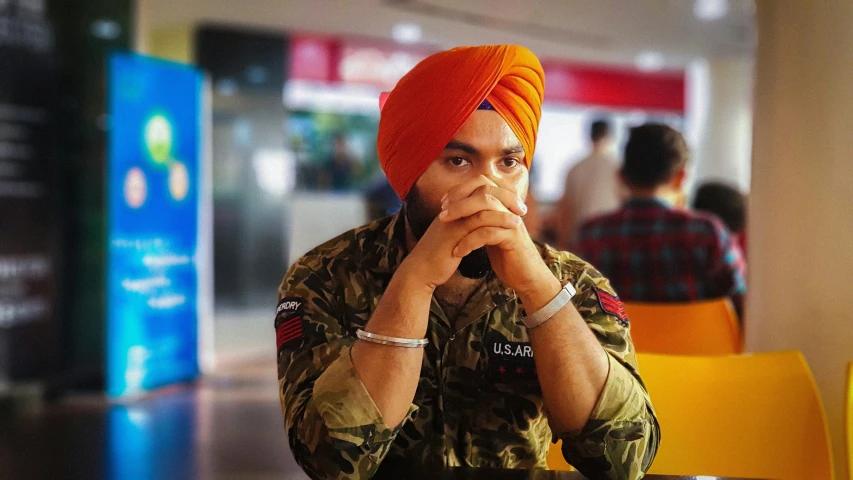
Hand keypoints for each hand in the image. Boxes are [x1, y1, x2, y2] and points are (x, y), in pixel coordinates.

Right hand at [400, 182, 522, 290]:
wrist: (421, 271)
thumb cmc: (438, 256)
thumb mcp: (453, 235)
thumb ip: (465, 225)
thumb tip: (482, 221)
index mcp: (452, 205)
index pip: (478, 185)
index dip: (498, 189)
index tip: (514, 202)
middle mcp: (452, 207)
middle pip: (482, 186)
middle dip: (505, 193)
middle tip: (521, 207)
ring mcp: (453, 217)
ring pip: (483, 200)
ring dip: (506, 206)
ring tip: (521, 216)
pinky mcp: (455, 232)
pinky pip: (480, 219)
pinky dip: (500, 220)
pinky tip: (514, 226)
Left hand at [439, 176, 552, 294]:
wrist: (526, 276)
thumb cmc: (506, 254)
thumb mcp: (490, 232)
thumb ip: (480, 217)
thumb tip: (458, 206)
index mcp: (504, 203)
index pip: (483, 183)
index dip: (461, 189)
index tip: (444, 202)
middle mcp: (510, 208)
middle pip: (484, 192)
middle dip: (459, 201)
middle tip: (442, 214)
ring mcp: (513, 222)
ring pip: (485, 210)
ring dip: (461, 216)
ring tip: (445, 226)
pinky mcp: (513, 238)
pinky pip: (488, 233)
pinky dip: (470, 241)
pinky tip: (458, 251)